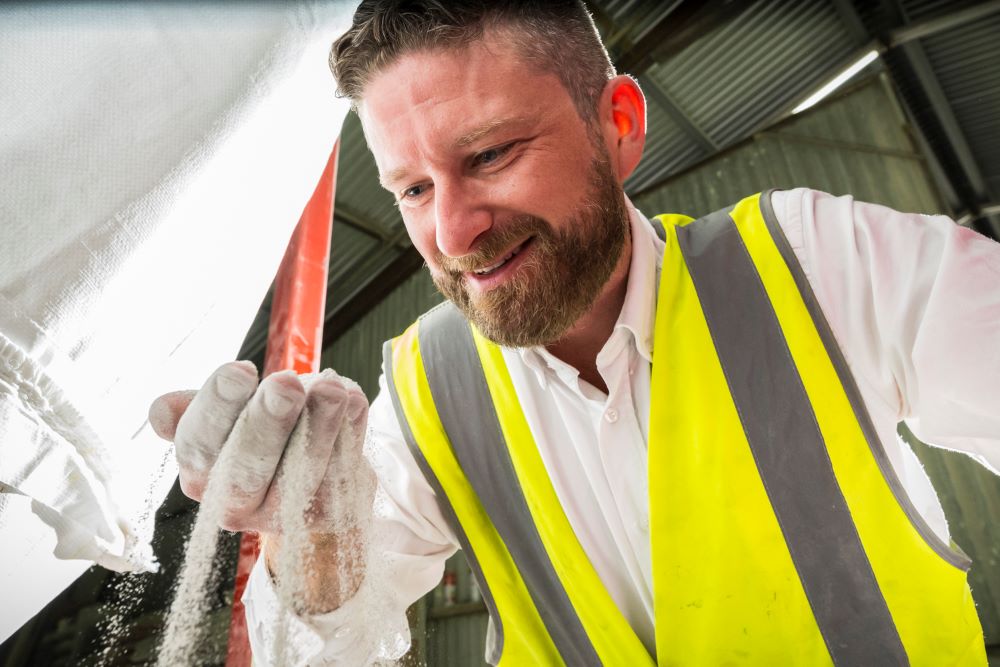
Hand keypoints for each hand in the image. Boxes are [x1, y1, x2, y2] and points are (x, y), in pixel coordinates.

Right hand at [148, 361, 368, 533]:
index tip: (241, 368)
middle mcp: (234, 505)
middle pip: (247, 466)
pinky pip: (339, 474)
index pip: (199, 441)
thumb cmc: (259, 432)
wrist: (310, 475)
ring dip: (319, 425)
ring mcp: (282, 516)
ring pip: (300, 471)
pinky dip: (349, 433)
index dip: (218, 405)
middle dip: (268, 421)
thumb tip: (161, 413)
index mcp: (199, 473)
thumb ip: (195, 409)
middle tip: (287, 382)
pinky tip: (353, 400)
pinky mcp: (325, 516)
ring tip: (332, 387)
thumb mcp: (224, 417)